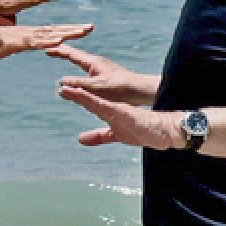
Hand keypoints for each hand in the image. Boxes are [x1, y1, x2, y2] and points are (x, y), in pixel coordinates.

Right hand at [0, 24, 93, 62]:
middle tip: (91, 27)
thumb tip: (18, 52)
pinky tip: (59, 40)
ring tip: (85, 31)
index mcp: (24, 35)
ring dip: (67, 32)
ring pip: (47, 34)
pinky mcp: (11, 43)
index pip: (50, 32)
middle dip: (74, 29)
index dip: (67, 30)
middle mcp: (24, 33)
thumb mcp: (1, 51)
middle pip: (53, 30)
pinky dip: (45, 41)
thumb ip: (12, 50)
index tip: (84, 29)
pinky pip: (31, 42)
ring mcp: (18, 37)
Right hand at [46, 44, 157, 105]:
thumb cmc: (120, 88)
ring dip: (71, 59)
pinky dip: (79, 69)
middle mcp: (97, 63)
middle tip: (50, 49)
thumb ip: (78, 85)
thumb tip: (60, 83)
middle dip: (62, 52)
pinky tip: (81, 74)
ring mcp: (102, 69)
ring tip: (62, 56)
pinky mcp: (107, 76)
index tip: (45, 48)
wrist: (141, 90)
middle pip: (76, 55)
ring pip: (82, 62)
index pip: (71, 53)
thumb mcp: (95, 87)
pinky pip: (87, 70)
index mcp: (92, 62)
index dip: (57, 51)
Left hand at [58, 85, 180, 148]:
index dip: (77, 97)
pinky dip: (102, 105)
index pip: (90, 104)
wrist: (164, 131)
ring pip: (99, 102)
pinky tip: (92, 101)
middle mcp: (114, 109)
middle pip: (91, 100)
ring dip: (84, 96)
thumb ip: (98, 136)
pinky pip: (112, 109)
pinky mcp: (129, 115)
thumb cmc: (142, 131)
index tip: (63, 91)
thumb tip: (80, 139)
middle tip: (62, 87)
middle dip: (77, 94)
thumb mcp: (116, 136)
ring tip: (70, 89)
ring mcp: (121, 111)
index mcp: (110, 113)